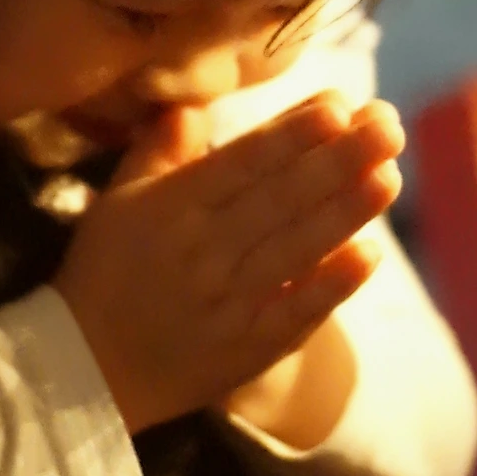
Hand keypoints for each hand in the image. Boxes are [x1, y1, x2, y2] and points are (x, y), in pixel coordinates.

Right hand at [53, 93, 402, 434]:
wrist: (85, 372)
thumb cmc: (106, 271)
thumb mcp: (118, 201)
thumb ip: (160, 148)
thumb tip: (197, 103)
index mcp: (172, 208)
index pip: (244, 162)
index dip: (293, 133)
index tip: (340, 104)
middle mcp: (204, 251)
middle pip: (282, 199)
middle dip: (341, 159)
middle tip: (389, 125)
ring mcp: (230, 303)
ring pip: (297, 249)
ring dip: (348, 211)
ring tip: (390, 175)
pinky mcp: (249, 348)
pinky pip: (298, 311)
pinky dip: (334, 284)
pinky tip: (370, 254)